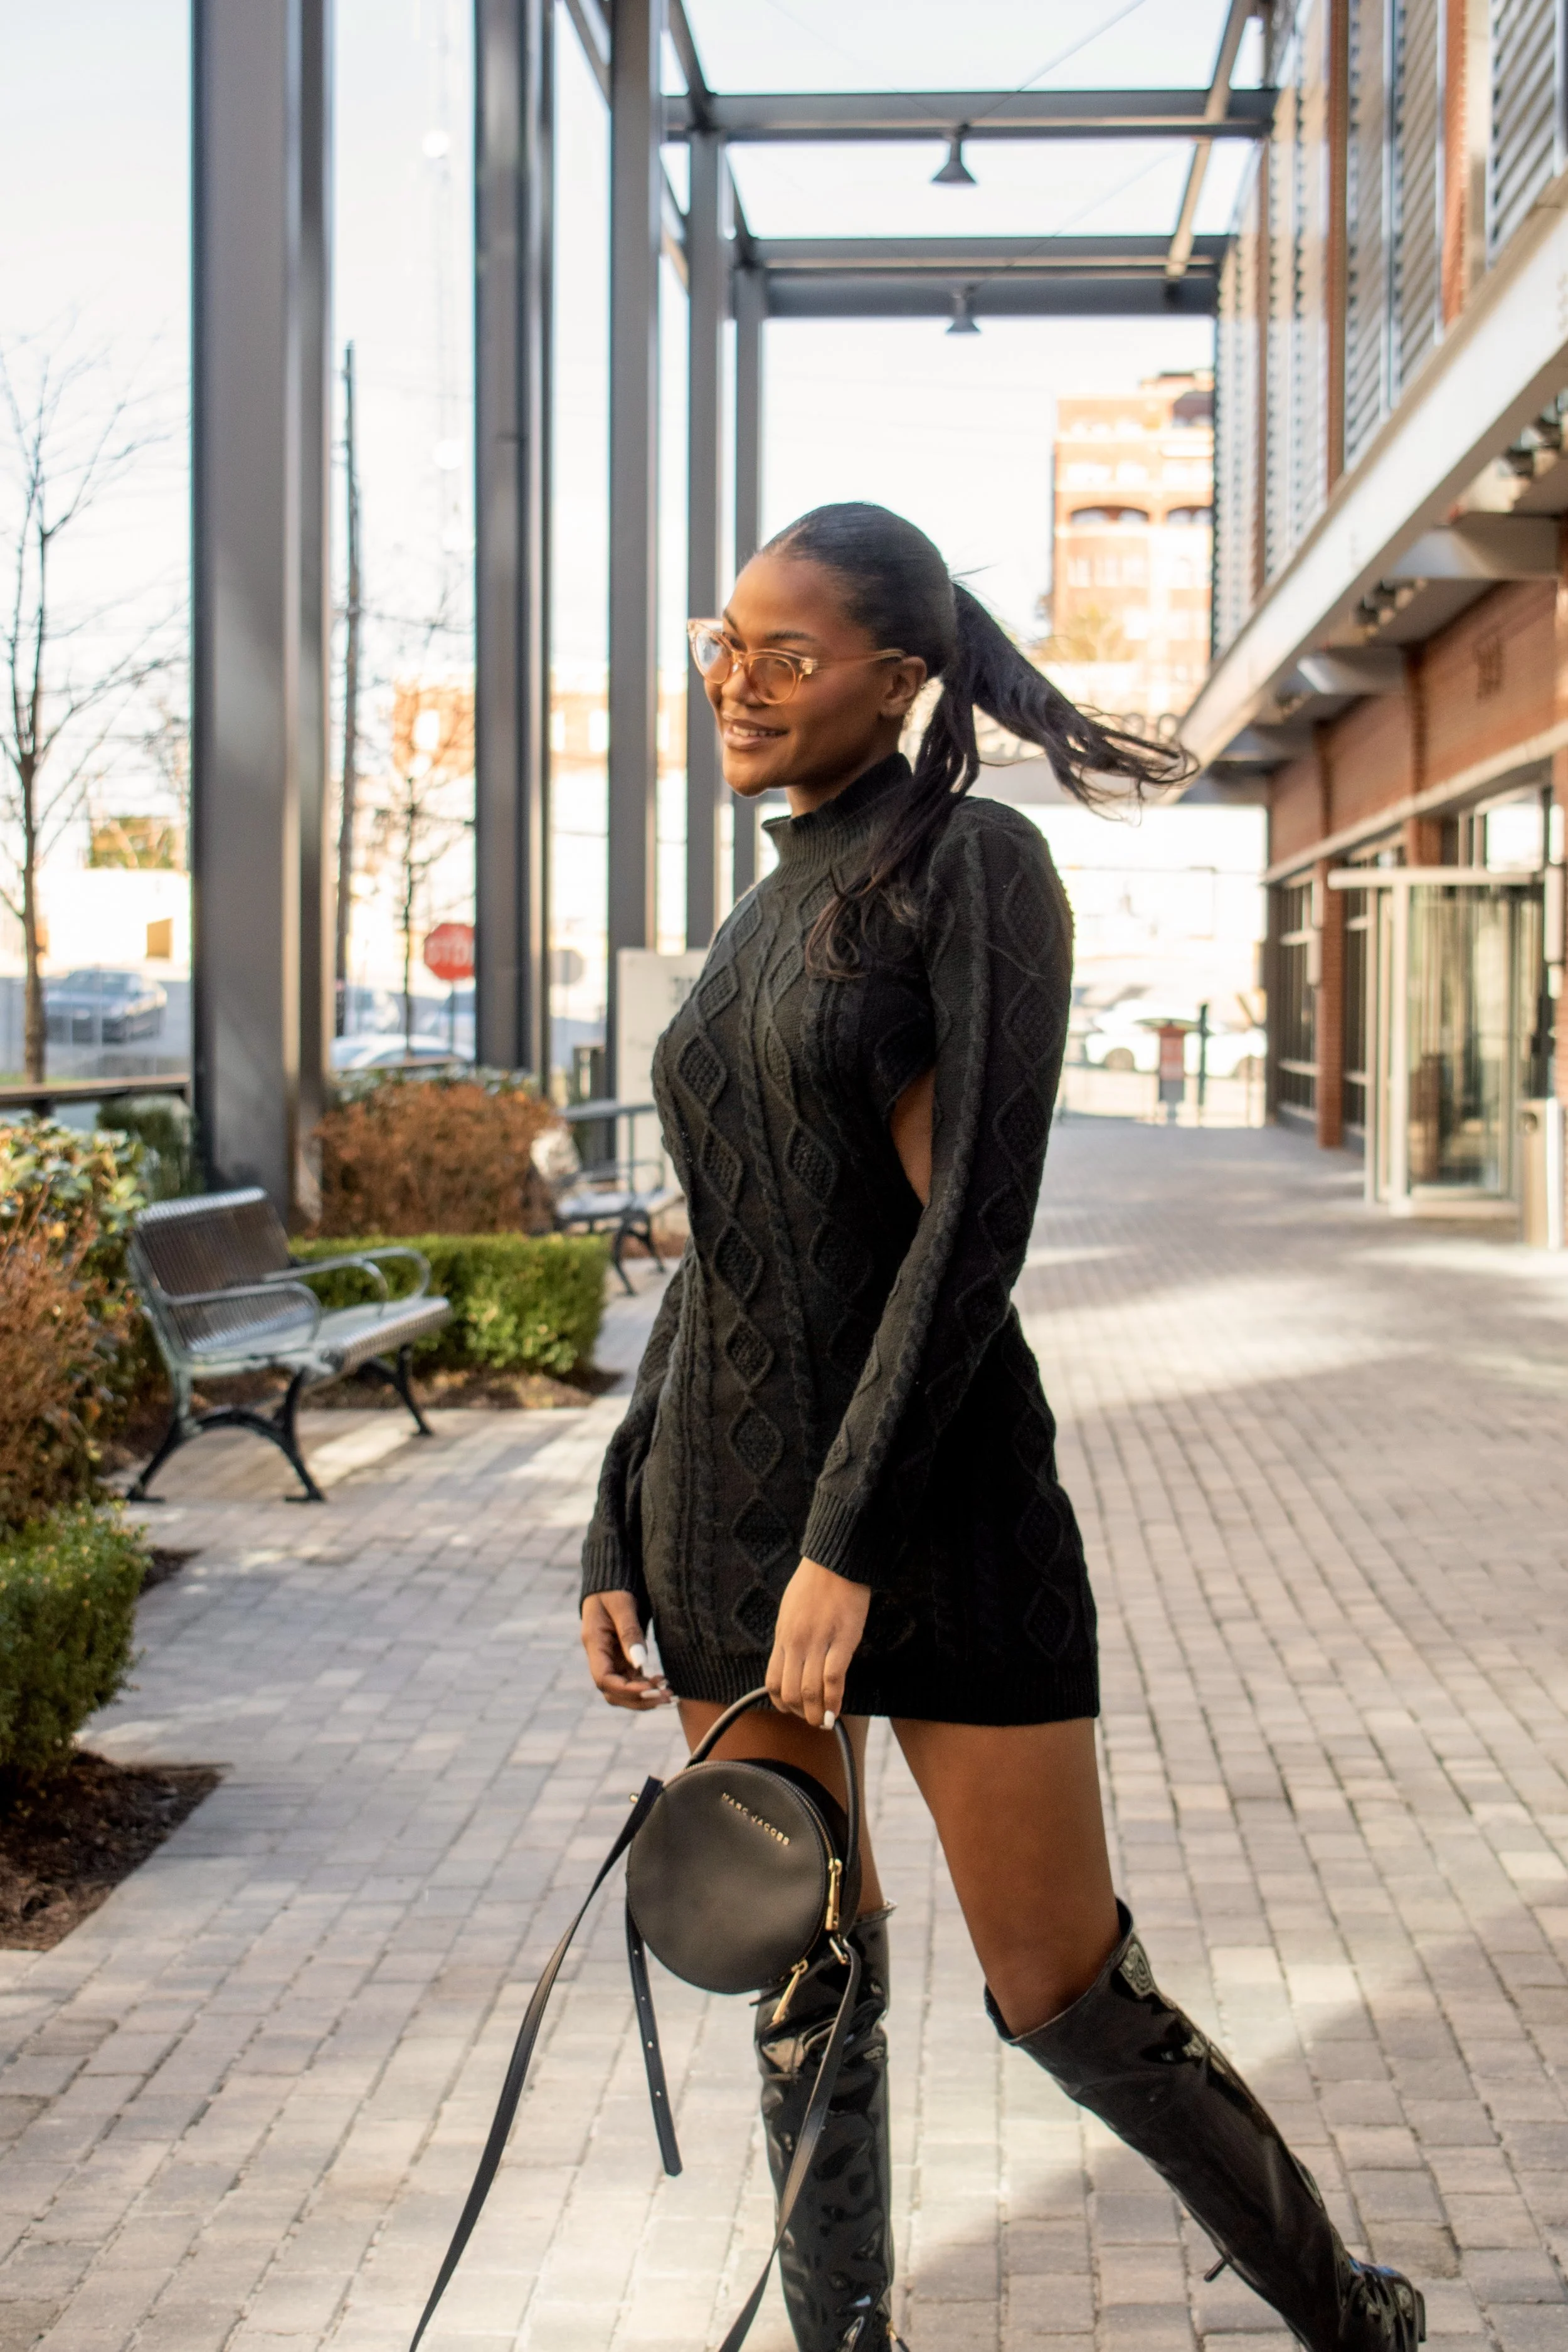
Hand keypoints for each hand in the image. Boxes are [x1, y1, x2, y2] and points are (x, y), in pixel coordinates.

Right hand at [581, 1592, 674, 1709]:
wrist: (612, 1576)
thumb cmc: (615, 1586)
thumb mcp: (623, 1604)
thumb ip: (630, 1632)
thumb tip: (641, 1664)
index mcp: (594, 1643)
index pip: (603, 1679)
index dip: (626, 1689)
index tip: (651, 1689)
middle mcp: (600, 1655)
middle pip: (613, 1692)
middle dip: (638, 1700)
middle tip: (667, 1697)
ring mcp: (611, 1658)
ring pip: (623, 1690)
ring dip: (644, 1697)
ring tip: (670, 1694)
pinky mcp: (622, 1656)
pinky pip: (632, 1680)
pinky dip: (647, 1687)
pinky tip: (664, 1684)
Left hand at [766, 1558, 870, 1727]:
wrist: (835, 1562)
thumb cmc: (815, 1583)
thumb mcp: (791, 1611)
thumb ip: (791, 1636)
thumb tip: (794, 1660)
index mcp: (783, 1637)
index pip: (773, 1681)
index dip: (782, 1703)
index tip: (794, 1710)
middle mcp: (795, 1643)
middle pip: (790, 1692)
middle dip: (801, 1713)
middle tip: (813, 1720)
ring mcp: (817, 1643)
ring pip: (810, 1692)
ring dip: (817, 1714)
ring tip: (825, 1721)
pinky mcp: (842, 1640)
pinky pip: (833, 1679)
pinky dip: (834, 1701)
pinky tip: (838, 1709)